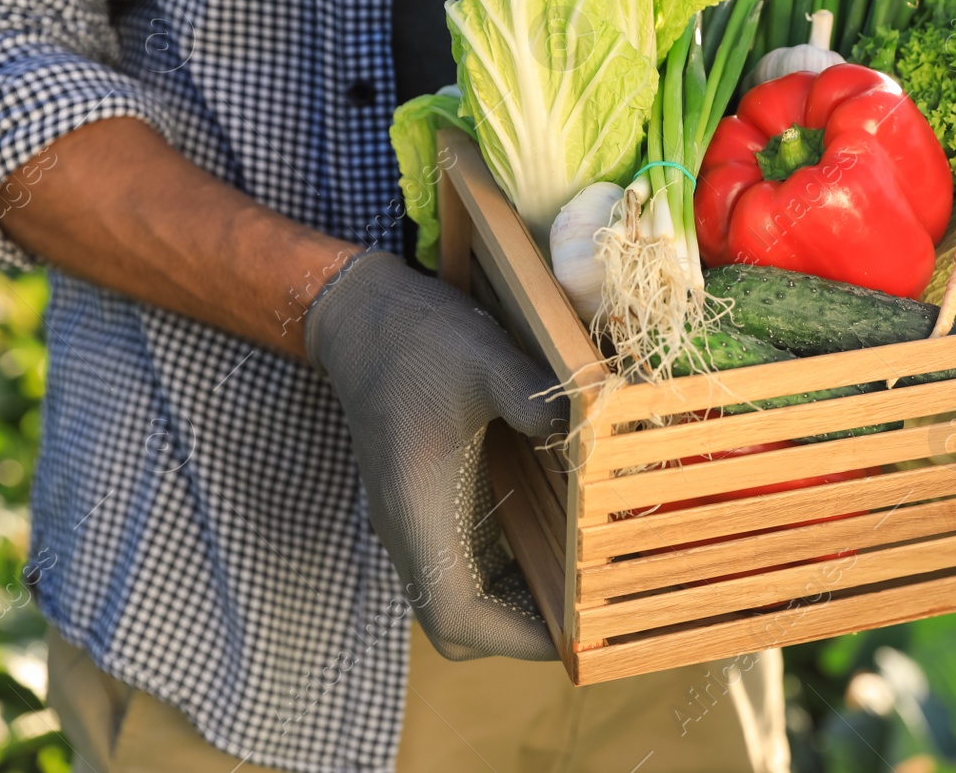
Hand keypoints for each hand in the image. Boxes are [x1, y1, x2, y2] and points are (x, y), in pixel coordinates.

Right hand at [306, 250, 567, 660]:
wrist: (366, 318)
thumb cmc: (420, 341)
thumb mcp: (484, 360)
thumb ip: (533, 398)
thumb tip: (586, 430)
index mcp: (418, 510)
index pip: (456, 617)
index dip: (516, 638)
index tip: (573, 632)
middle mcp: (413, 529)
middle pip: (458, 625)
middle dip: (523, 632)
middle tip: (588, 609)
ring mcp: (419, 521)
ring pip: (464, 598)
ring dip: (520, 604)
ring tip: (584, 584)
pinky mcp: (431, 504)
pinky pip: (469, 563)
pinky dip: (513, 571)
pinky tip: (560, 542)